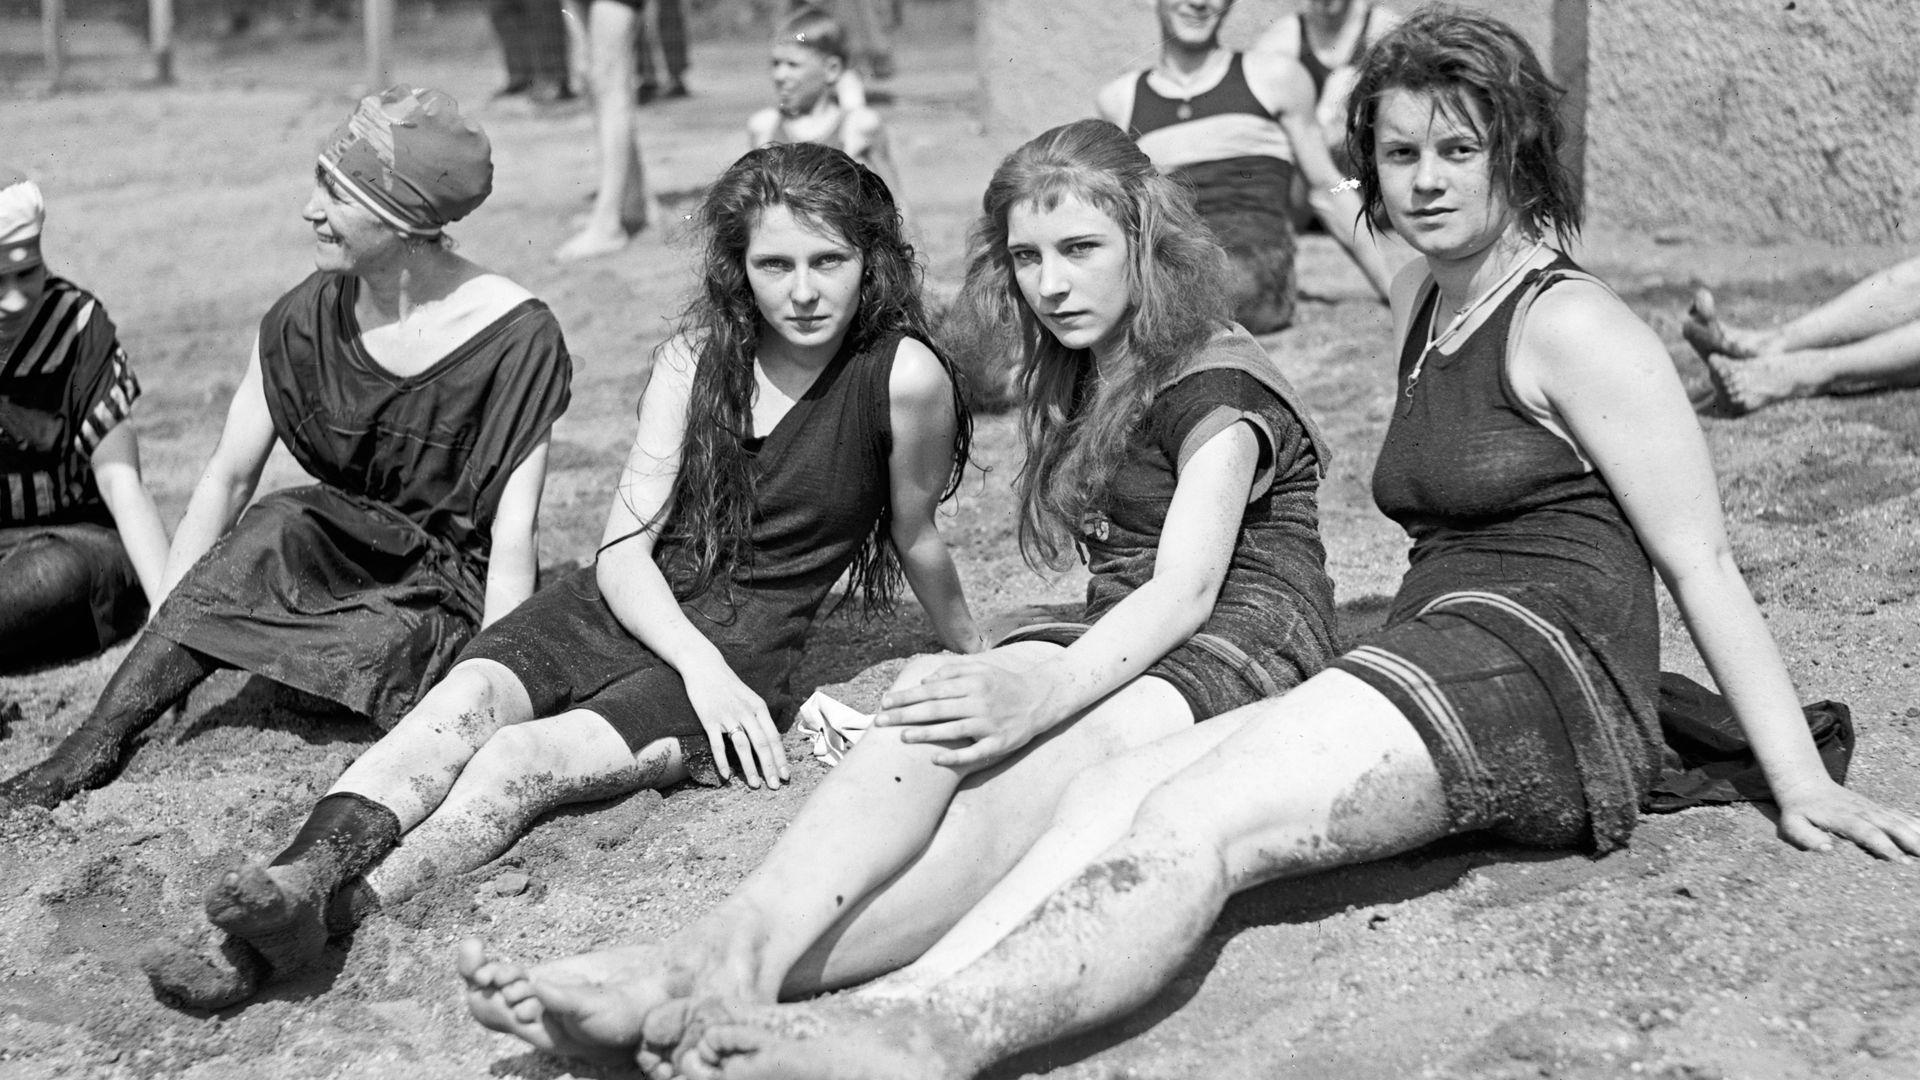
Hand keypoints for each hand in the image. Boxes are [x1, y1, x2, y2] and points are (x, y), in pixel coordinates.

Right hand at [683, 661, 787, 789]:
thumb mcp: (749, 698)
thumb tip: (769, 742)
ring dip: (750, 768)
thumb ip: (759, 718)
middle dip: (770, 767)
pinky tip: (727, 776)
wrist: (704, 666)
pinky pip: (717, 743)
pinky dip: (723, 761)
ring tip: (755, 785)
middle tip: (775, 786)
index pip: (774, 737)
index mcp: (759, 707)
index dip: (781, 758)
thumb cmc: (728, 685)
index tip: (786, 775)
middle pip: (762, 744)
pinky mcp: (709, 718)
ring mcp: (727, 715)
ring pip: (742, 746)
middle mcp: (746, 712)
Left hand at [871, 658, 1064, 769]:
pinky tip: (936, 760)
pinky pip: (974, 752)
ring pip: (952, 730)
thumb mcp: (981, 668)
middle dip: (906, 715)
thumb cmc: (1004, 683)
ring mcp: (989, 724)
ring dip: (926, 734)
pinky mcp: (999, 743)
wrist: (1042, 697)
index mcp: (972, 683)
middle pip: (936, 709)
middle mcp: (979, 702)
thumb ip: (953, 671)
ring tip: (903, 737)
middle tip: (881, 722)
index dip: (907, 696)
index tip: (885, 702)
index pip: (932, 690)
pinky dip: (954, 756)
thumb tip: (926, 681)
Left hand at [1772, 776, 1919, 861]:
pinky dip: (1916, 823)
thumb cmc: (1799, 811)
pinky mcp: (1878, 809)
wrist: (1806, 785)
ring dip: (1918, 833)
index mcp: (1843, 817)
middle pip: (1891, 825)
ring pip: (1900, 820)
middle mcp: (1863, 811)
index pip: (1866, 832)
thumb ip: (1807, 837)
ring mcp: (1873, 809)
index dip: (1883, 845)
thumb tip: (1827, 849)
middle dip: (1910, 841)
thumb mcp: (1792, 824)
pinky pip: (1901, 816)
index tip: (1898, 859)